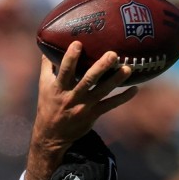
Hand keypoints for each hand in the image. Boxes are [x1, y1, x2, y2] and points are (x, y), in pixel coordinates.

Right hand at [32, 42, 138, 157]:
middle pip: (87, 80)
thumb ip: (47, 65)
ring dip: (116, 80)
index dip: (71, 58)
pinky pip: (110, 105)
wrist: (52, 135)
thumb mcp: (44, 85)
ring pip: (102, 92)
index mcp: (59, 88)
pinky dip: (123, 98)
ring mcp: (84, 107)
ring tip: (128, 68)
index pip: (65, 71)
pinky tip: (135, 89)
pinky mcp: (93, 115)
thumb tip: (47, 44)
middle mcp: (72, 97)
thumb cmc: (49, 105)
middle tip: (113, 54)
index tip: (78, 44)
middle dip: (101, 67)